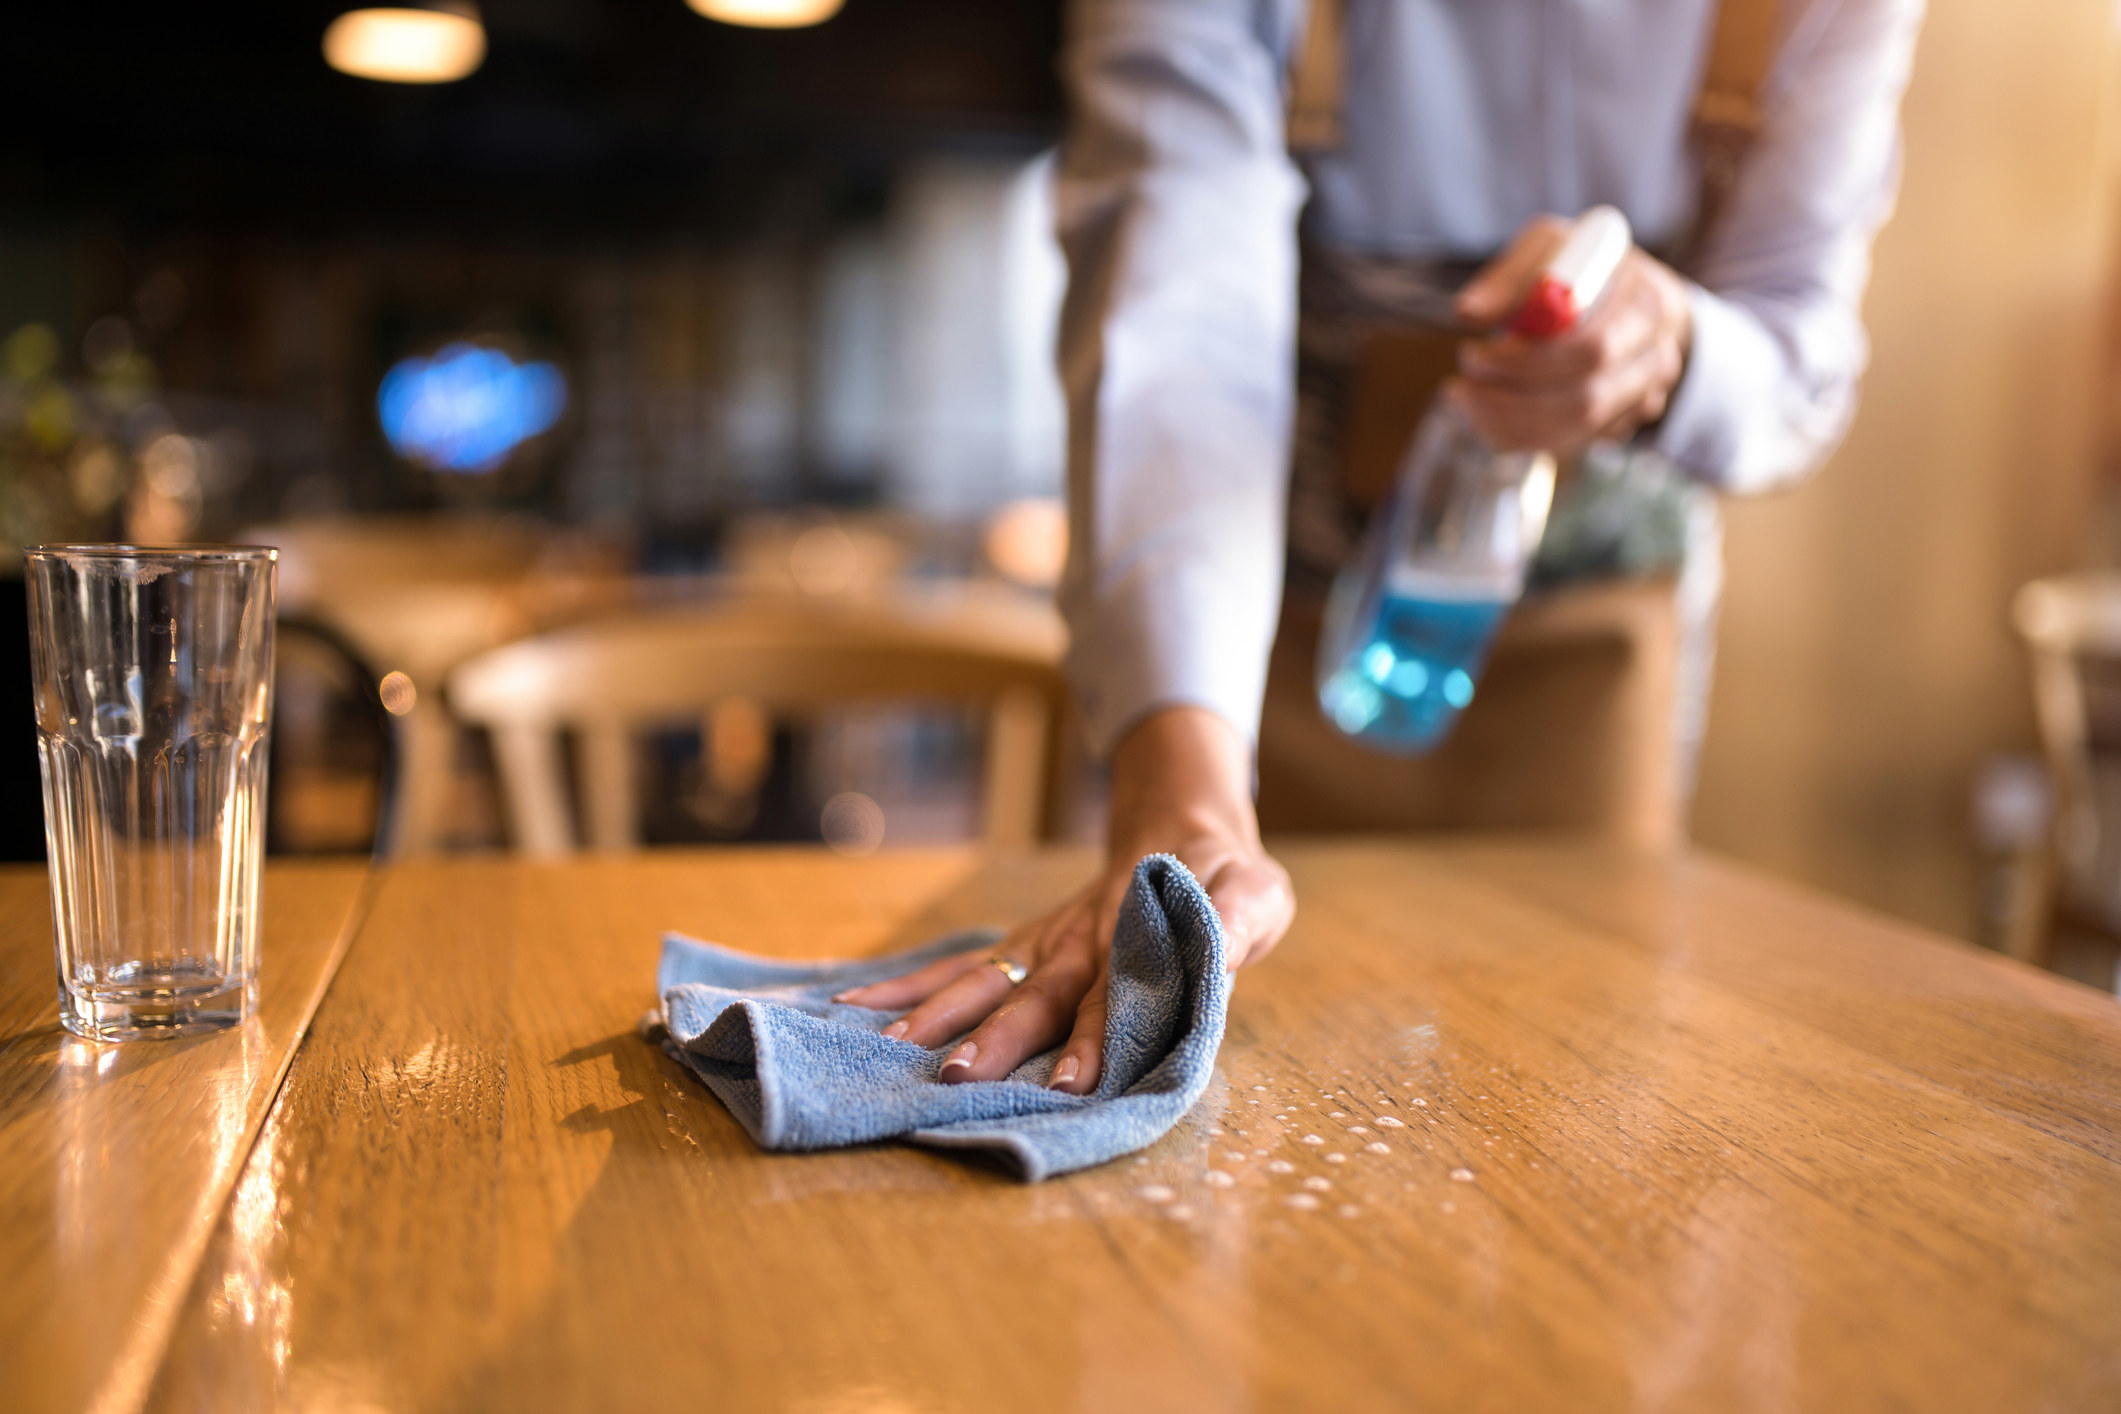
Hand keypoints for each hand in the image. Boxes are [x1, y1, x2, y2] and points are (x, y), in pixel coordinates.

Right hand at [834, 706, 1293, 1093]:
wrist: (1182, 827)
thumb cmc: (1225, 878)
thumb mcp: (1255, 894)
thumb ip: (1234, 923)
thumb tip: (1215, 957)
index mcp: (1137, 940)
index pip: (1114, 998)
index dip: (1095, 1040)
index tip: (1072, 1082)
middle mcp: (1079, 944)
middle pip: (1033, 996)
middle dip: (996, 1039)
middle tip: (955, 1078)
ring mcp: (1043, 943)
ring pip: (984, 979)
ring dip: (939, 1014)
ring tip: (890, 1048)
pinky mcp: (1023, 946)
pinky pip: (960, 966)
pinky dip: (909, 985)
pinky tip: (856, 1006)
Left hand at [1448, 214, 1693, 459]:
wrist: (1631, 296)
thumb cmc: (1585, 266)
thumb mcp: (1551, 248)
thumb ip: (1512, 278)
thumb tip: (1468, 313)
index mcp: (1645, 304)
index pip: (1590, 350)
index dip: (1526, 363)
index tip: (1474, 355)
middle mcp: (1656, 356)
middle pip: (1585, 402)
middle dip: (1511, 402)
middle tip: (1461, 388)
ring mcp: (1644, 396)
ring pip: (1574, 432)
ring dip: (1508, 424)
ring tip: (1465, 400)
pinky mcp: (1621, 422)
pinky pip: (1568, 444)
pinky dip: (1519, 436)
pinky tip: (1487, 415)